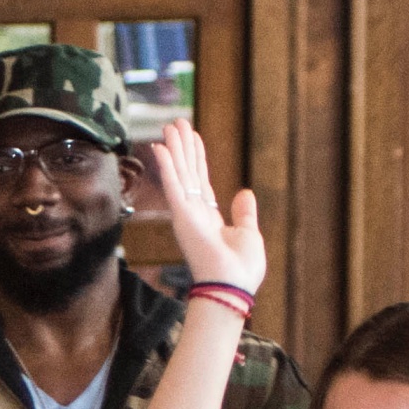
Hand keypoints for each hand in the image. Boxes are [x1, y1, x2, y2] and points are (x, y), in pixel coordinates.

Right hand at [130, 119, 265, 297]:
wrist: (231, 286)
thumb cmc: (241, 268)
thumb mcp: (248, 234)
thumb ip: (244, 213)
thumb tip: (244, 192)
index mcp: (209, 216)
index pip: (201, 180)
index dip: (197, 157)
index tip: (193, 137)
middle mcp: (194, 212)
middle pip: (187, 171)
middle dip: (182, 146)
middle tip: (176, 122)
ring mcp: (186, 212)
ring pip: (178, 173)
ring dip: (173, 148)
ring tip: (170, 125)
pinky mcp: (181, 215)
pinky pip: (172, 184)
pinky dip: (166, 165)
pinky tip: (160, 146)